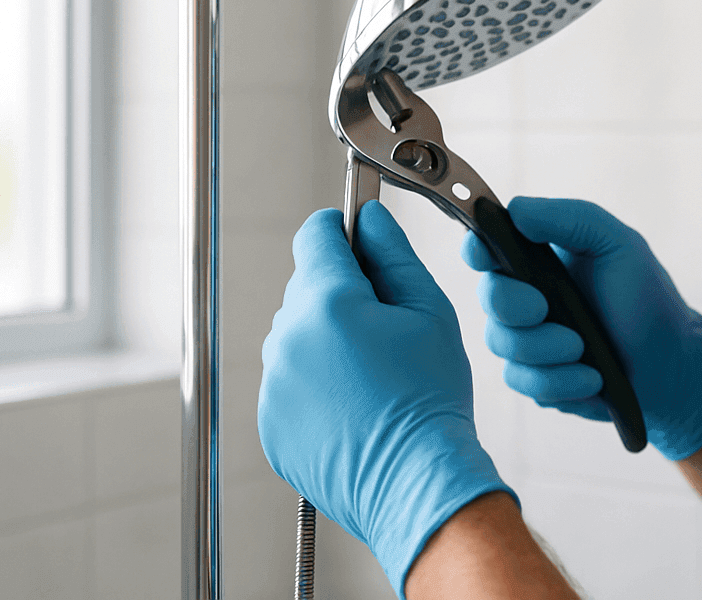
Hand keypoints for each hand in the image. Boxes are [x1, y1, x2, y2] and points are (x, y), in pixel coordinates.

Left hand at [260, 201, 514, 599]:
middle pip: (307, 287)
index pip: (315, 235)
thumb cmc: (431, 400)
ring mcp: (274, 383)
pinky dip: (315, 382)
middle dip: (342, 292)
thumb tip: (370, 219)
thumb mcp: (430, 313)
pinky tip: (355, 403)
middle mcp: (289, 338)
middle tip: (387, 326)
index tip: (360, 240)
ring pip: (297, 334)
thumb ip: (394, 256)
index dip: (341, 230)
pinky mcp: (270, 421)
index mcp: (329, 303)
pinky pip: (289, 379)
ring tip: (373, 373)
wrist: (414, 482)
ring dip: (327, 338)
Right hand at [462, 197, 701, 460]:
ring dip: (548, 351)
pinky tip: (592, 379)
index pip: (485, 245)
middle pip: (489, 299)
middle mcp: (524, 296)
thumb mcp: (618, 244)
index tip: (488, 256)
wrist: (669, 363)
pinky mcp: (535, 379)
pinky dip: (560, 382)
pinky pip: (522, 383)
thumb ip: (570, 218)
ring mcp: (526, 340)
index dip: (476, 248)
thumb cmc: (645, 298)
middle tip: (548, 311)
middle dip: (517, 308)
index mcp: (537, 258)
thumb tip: (515, 209)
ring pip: (503, 346)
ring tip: (587, 352)